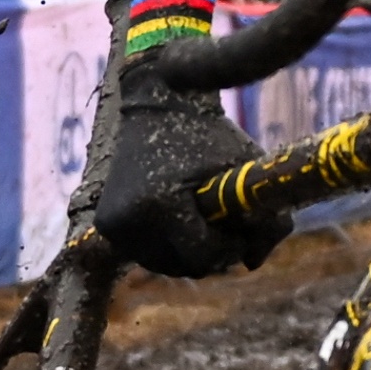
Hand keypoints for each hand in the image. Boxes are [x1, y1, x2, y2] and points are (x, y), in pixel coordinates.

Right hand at [90, 64, 283, 277]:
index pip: (203, 255)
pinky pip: (143, 252)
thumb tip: (253, 264)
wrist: (158, 102)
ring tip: (200, 220)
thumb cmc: (209, 135)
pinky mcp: (105, 224)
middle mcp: (129, 219)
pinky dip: (164, 244)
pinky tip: (177, 218)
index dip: (228, 247)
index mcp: (161, 204)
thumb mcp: (244, 170)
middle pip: (181, 266)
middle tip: (222, 227)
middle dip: (208, 253)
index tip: (239, 229)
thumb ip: (265, 220)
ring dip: (185, 252)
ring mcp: (113, 224)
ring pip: (161, 264)